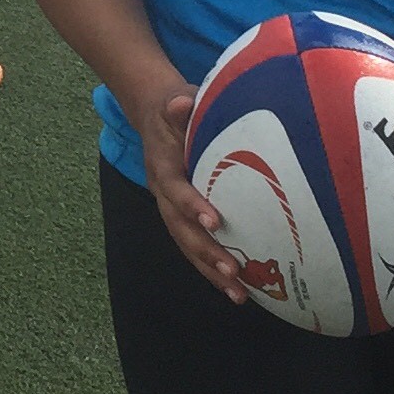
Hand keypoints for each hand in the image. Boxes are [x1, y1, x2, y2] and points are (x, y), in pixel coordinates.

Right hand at [140, 83, 246, 302]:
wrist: (156, 118)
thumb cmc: (174, 109)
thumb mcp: (174, 101)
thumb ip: (178, 105)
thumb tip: (181, 103)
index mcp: (163, 167)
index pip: (175, 189)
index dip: (191, 205)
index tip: (214, 221)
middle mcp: (163, 193)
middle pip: (180, 229)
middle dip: (205, 252)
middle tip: (232, 270)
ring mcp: (171, 209)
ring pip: (187, 245)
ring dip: (210, 270)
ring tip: (238, 292)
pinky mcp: (182, 218)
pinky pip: (194, 247)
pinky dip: (212, 269)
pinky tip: (236, 288)